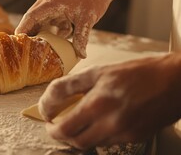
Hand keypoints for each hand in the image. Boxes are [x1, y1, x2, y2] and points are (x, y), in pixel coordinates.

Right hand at [15, 0, 113, 58]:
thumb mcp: (88, 19)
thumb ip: (82, 37)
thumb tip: (80, 56)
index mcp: (52, 2)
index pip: (31, 16)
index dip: (23, 29)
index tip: (17, 41)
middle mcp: (47, 1)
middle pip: (32, 19)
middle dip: (30, 34)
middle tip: (27, 50)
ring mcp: (51, 3)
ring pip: (41, 21)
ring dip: (43, 33)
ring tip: (42, 47)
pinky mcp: (56, 6)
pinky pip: (49, 20)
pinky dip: (54, 29)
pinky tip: (65, 35)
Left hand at [38, 53, 180, 149]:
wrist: (174, 82)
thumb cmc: (138, 73)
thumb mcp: (99, 72)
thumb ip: (70, 86)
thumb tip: (51, 98)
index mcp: (98, 105)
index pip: (64, 128)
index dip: (52, 128)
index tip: (49, 121)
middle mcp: (110, 124)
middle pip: (76, 142)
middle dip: (63, 135)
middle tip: (59, 124)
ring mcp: (124, 134)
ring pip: (92, 144)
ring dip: (80, 136)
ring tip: (78, 121)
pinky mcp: (135, 138)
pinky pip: (109, 142)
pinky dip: (99, 135)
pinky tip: (101, 121)